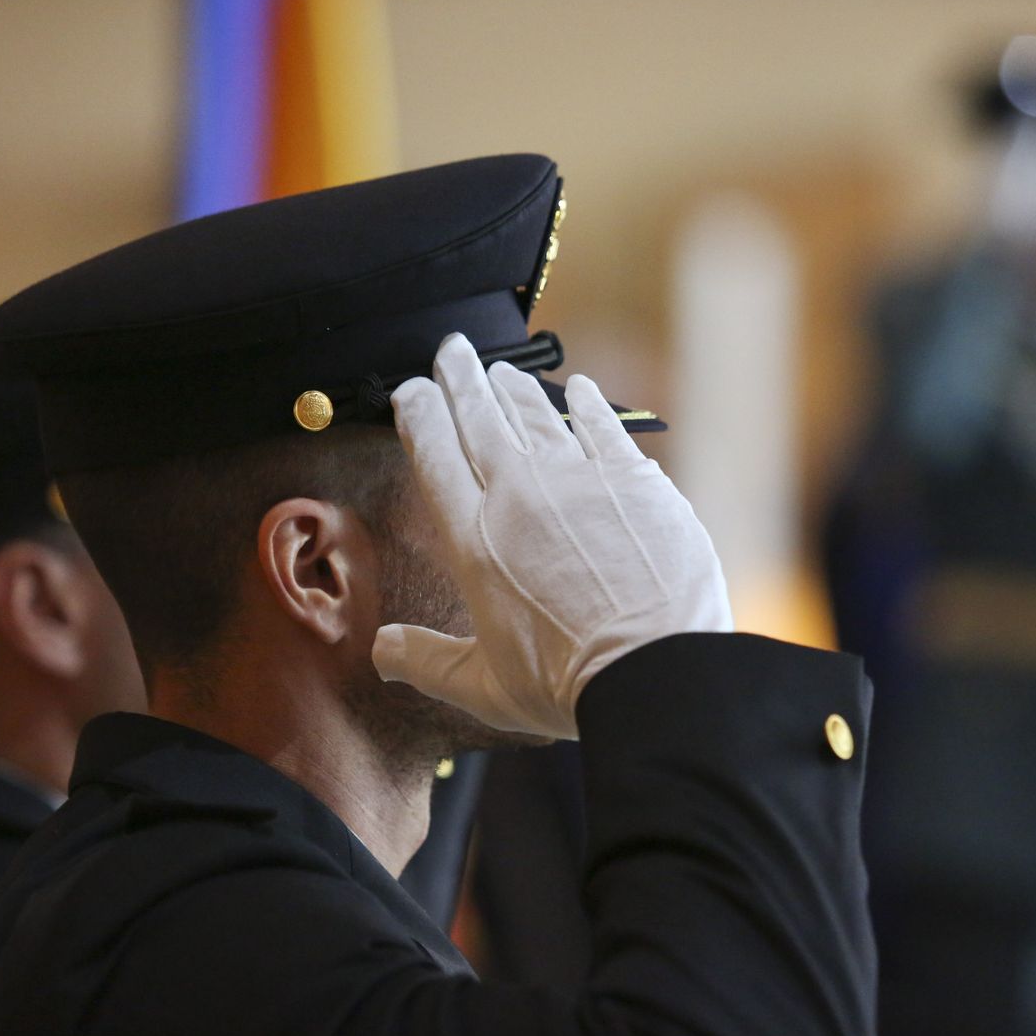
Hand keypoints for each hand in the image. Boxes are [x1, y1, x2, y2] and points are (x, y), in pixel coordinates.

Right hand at [372, 334, 732, 738]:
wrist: (655, 670)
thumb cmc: (568, 685)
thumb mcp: (482, 685)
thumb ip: (426, 660)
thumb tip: (380, 651)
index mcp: (474, 539)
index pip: (433, 453)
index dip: (418, 413)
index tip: (410, 392)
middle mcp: (519, 495)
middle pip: (479, 417)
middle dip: (459, 377)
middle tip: (450, 351)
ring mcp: (579, 480)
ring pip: (536, 414)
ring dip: (514, 388)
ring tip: (501, 372)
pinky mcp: (633, 480)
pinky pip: (604, 425)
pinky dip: (588, 403)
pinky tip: (582, 390)